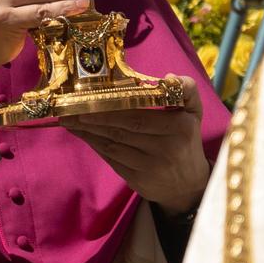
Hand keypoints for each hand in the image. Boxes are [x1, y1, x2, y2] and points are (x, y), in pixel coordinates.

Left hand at [60, 75, 210, 213]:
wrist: (190, 185)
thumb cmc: (187, 141)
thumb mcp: (194, 114)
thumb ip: (187, 90)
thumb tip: (168, 77)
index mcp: (179, 128)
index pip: (139, 117)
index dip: (112, 111)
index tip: (89, 101)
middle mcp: (165, 148)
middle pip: (122, 131)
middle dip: (93, 120)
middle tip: (69, 110)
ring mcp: (150, 167)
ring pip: (113, 146)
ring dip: (88, 133)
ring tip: (69, 121)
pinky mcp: (138, 181)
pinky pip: (112, 160)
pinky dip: (96, 146)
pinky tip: (84, 135)